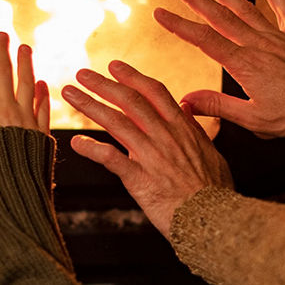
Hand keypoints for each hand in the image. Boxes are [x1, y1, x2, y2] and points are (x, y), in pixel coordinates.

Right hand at [0, 32, 50, 152]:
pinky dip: (42, 94)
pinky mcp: (41, 134)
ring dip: (26, 65)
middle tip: (3, 35)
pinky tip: (42, 84)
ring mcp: (27, 121)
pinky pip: (43, 108)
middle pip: (4, 75)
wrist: (8, 201)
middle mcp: (6, 113)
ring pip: (28, 85)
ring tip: (26, 48)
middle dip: (2, 52)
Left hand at [62, 60, 232, 238]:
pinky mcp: (140, 179)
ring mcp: (151, 156)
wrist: (213, 218)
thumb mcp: (212, 152)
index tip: (114, 66)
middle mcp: (165, 136)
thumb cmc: (214, 191)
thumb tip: (187, 107)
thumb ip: (196, 128)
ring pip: (116, 122)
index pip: (154, 92)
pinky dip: (91, 149)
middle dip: (103, 84)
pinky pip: (111, 158)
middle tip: (82, 73)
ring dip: (90, 105)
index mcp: (182, 128)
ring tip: (70, 94)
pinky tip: (76, 142)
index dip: (132, 77)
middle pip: (129, 101)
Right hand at [155, 0, 284, 138]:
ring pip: (245, 8)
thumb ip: (219, 106)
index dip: (179, 25)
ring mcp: (278, 38)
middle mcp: (259, 45)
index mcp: (245, 65)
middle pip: (220, 16)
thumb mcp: (254, 120)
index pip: (204, 40)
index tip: (161, 13)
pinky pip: (283, 9)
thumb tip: (187, 100)